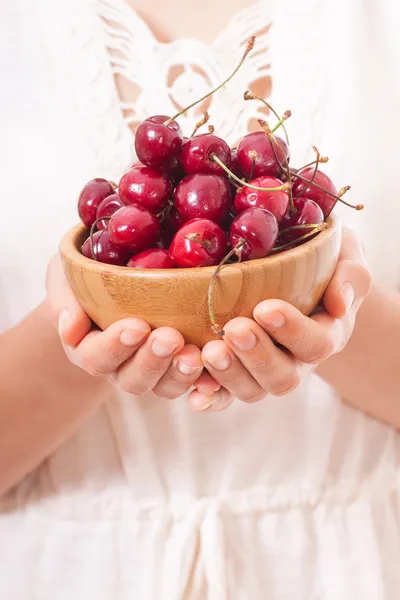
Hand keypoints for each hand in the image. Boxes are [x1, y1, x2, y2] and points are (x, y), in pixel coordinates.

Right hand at [45, 256, 202, 398]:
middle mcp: (120, 368)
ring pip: (165, 386)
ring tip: (196, 355)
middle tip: (170, 338)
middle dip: (152, 360)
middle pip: (133, 379)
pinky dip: (207, 384)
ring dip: (181, 373)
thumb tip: (70, 326)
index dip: (115, 346)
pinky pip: (195, 385)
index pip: (96, 357)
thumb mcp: (67, 279)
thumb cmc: (87, 278)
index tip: (136, 326)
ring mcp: (153, 371)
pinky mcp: (180, 368)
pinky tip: (218, 378)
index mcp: (89, 349)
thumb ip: (65, 300)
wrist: (117, 282)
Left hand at [188, 227, 371, 410]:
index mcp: (326, 334)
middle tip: (234, 328)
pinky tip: (195, 392)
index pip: (317, 343)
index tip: (266, 308)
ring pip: (253, 390)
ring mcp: (265, 371)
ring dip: (230, 374)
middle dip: (257, 355)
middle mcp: (297, 361)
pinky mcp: (238, 374)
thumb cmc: (322, 262)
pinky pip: (225, 397)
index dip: (292, 330)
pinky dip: (211, 398)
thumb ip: (350, 277)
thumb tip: (340, 304)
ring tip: (209, 350)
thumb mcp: (346, 258)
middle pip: (283, 376)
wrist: (299, 277)